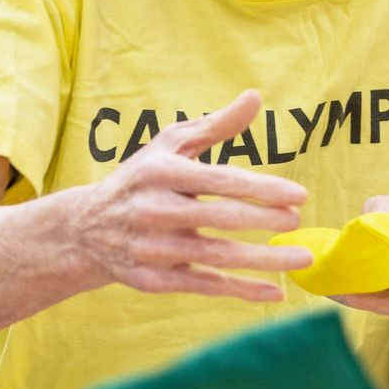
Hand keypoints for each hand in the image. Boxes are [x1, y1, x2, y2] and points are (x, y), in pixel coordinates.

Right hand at [68, 90, 311, 302]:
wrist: (85, 228)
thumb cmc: (141, 180)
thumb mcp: (169, 146)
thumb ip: (214, 125)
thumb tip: (254, 97)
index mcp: (161, 173)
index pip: (218, 180)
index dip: (260, 189)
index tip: (299, 195)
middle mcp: (156, 211)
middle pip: (220, 218)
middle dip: (264, 220)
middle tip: (298, 221)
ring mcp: (155, 248)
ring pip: (218, 256)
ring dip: (264, 260)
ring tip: (302, 258)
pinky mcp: (155, 279)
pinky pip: (205, 285)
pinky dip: (242, 291)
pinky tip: (274, 292)